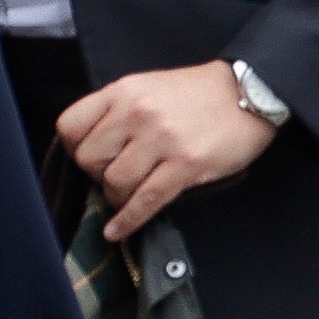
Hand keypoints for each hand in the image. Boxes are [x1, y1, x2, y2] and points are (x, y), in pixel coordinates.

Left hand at [59, 61, 280, 243]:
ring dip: (116, 197)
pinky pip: (146, 201)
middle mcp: (137, 113)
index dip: (74, 148)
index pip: (70, 127)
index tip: (90, 157)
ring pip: (115, 183)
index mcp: (124, 91)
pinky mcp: (185, 165)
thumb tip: (94, 149)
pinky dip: (127, 221)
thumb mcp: (149, 87)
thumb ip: (119, 111)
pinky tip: (117, 231)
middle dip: (97, 175)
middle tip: (116, 175)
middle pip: (89, 159)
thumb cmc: (196, 93)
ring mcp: (162, 140)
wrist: (248, 92)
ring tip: (129, 195)